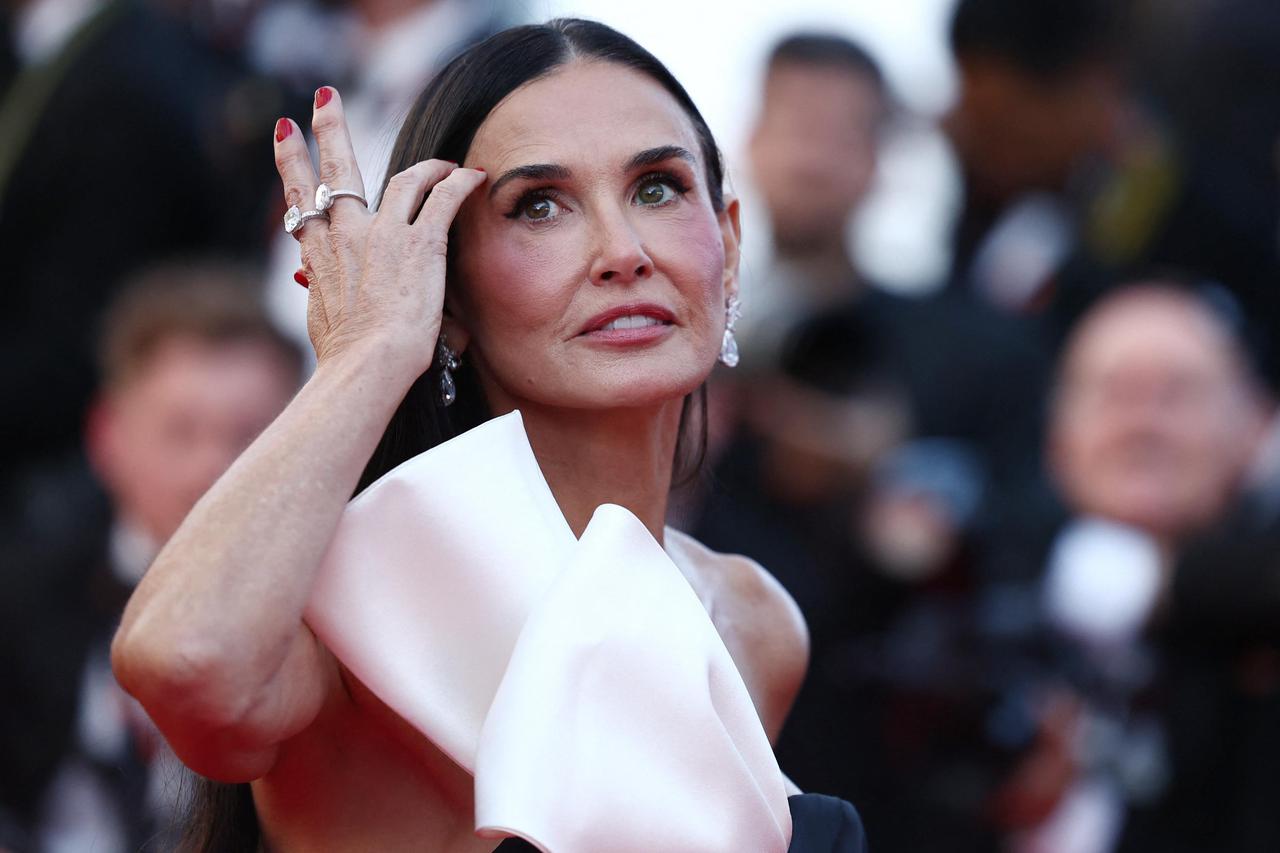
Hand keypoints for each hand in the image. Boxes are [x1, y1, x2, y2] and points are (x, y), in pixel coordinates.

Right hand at [273, 87, 485, 376]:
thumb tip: (327, 308)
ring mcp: (384, 235)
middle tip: (325, 99)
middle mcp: (347, 234)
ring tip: (442, 160)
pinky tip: (473, 177)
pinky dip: (460, 184)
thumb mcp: (322, 323)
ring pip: (404, 179)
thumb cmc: (346, 359)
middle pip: (338, 170)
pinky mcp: (421, 243)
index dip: (293, 162)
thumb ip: (325, 301)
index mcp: (321, 254)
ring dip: (426, 165)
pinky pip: (444, 199)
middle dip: (331, 129)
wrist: (368, 365)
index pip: (302, 198)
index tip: (285, 133)